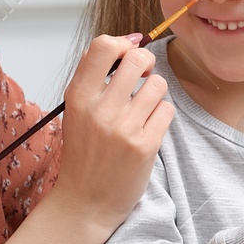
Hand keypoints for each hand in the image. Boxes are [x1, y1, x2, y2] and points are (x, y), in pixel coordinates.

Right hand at [53, 33, 174, 229]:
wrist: (85, 202)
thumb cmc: (84, 153)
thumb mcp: (77, 110)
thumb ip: (95, 75)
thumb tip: (128, 41)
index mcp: (78, 97)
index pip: (103, 46)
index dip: (121, 43)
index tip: (126, 53)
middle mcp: (100, 110)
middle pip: (138, 59)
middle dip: (146, 63)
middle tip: (142, 76)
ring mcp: (123, 129)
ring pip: (157, 84)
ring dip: (155, 92)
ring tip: (143, 108)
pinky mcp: (145, 146)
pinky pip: (166, 110)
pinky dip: (161, 115)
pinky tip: (148, 127)